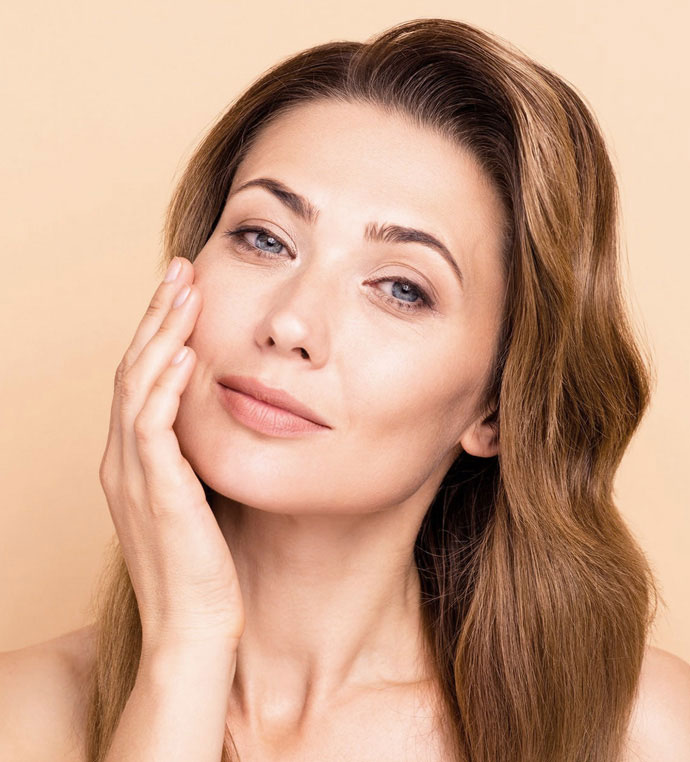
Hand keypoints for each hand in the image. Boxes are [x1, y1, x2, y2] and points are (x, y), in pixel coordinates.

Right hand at [98, 257, 244, 656]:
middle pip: (134, 370)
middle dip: (157, 316)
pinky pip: (152, 428)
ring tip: (184, 290)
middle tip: (180, 270)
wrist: (195, 631)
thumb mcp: (201, 499)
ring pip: (138, 387)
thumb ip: (199, 458)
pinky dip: (164, 386)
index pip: (141, 380)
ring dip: (161, 334)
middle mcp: (124, 462)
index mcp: (135, 462)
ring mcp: (134, 477)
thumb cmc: (207, 568)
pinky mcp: (157, 494)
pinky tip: (184, 352)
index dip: (159, 332)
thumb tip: (225, 419)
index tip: (184, 294)